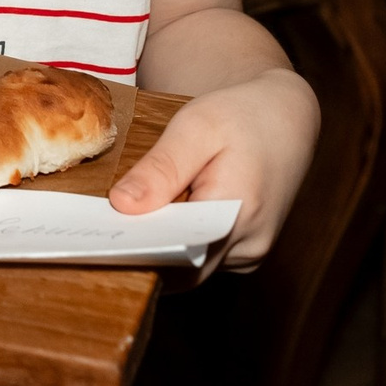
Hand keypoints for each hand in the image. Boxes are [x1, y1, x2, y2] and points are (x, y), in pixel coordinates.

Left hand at [108, 67, 318, 269]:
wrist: (286, 117)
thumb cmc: (241, 115)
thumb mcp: (196, 127)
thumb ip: (161, 169)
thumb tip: (123, 207)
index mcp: (238, 212)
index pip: (177, 258)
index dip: (137, 255)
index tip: (99, 243)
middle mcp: (250, 244)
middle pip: (183, 269)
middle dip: (143, 254)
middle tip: (99, 235)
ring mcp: (251, 253)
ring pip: (193, 268)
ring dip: (161, 249)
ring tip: (123, 226)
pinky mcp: (246, 251)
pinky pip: (205, 259)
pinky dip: (180, 244)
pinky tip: (157, 221)